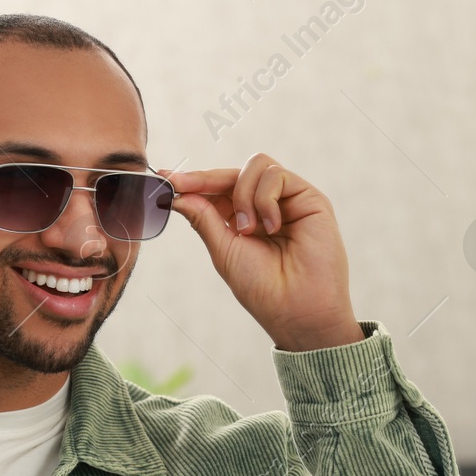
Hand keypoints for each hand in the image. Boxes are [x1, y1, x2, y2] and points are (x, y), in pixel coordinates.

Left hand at [164, 154, 365, 351]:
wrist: (297, 310)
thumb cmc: (263, 289)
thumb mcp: (224, 250)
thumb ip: (204, 217)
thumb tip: (178, 193)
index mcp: (245, 220)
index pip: (218, 189)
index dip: (194, 182)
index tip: (165, 179)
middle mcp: (267, 206)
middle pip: (234, 172)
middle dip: (206, 179)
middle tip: (183, 185)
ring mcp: (289, 200)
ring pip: (256, 166)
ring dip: (243, 195)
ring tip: (248, 229)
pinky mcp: (310, 198)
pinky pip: (277, 175)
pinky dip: (265, 198)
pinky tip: (271, 226)